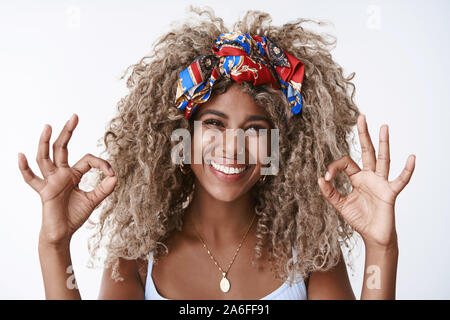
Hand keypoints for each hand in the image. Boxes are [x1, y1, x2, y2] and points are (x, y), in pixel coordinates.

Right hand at [18, 114, 116, 246]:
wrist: (63, 233)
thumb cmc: (74, 216)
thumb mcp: (93, 200)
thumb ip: (104, 189)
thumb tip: (115, 176)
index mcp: (73, 174)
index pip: (87, 160)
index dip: (101, 163)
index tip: (110, 172)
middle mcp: (60, 174)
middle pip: (61, 148)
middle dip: (68, 132)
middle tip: (74, 116)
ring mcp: (51, 181)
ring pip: (45, 158)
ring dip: (45, 142)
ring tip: (48, 126)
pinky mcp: (44, 191)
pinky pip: (31, 179)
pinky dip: (25, 168)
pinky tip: (21, 156)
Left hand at [318, 114, 415, 248]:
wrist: (373, 235)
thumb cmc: (359, 218)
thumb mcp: (340, 204)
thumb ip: (329, 192)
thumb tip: (319, 178)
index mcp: (357, 178)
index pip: (345, 163)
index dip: (333, 167)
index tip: (325, 178)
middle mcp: (370, 176)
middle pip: (367, 151)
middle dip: (364, 135)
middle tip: (361, 117)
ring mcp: (381, 183)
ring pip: (383, 159)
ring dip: (383, 143)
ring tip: (384, 127)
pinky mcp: (390, 193)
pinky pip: (400, 180)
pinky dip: (407, 170)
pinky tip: (411, 157)